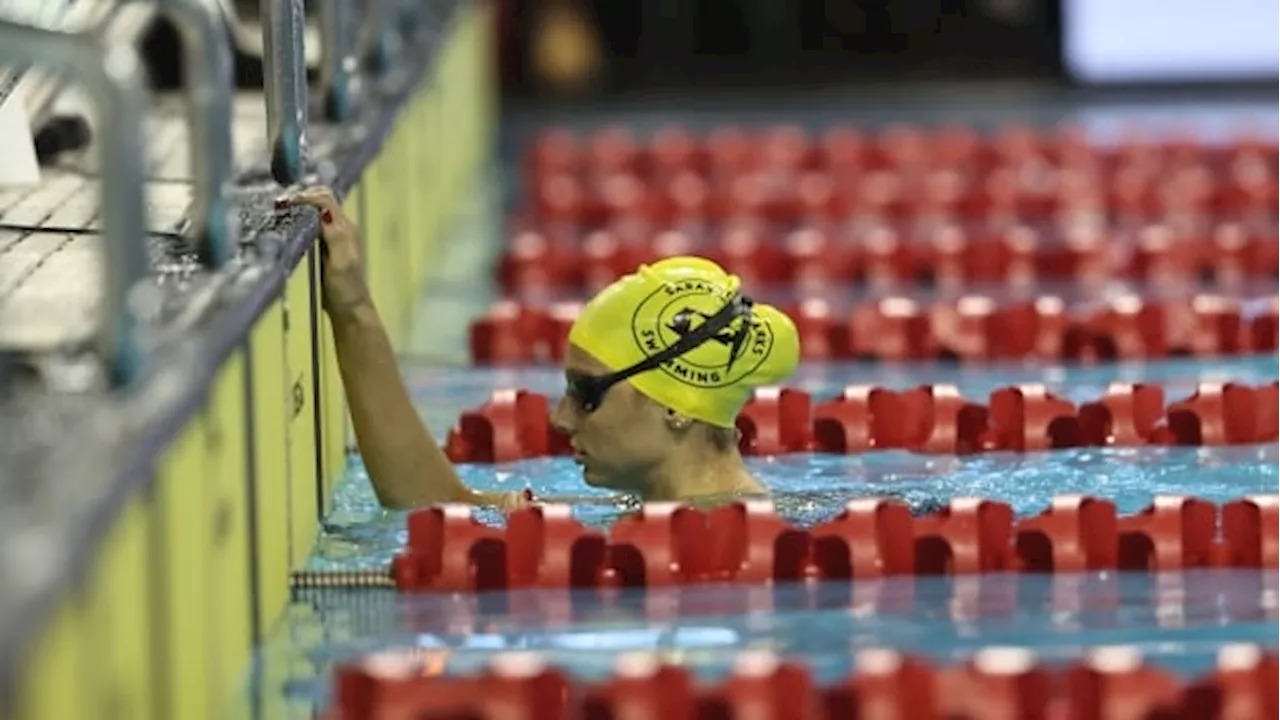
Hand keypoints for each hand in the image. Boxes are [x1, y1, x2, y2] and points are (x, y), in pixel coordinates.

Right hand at [277, 186, 369, 316]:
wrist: (349, 311)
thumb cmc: (345, 289)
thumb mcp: (341, 262)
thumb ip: (334, 236)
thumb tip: (322, 210)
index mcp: (345, 228)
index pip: (325, 199)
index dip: (305, 197)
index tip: (282, 203)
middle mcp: (341, 227)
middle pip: (320, 201)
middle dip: (299, 199)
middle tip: (276, 206)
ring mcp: (333, 237)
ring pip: (315, 212)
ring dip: (297, 208)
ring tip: (276, 213)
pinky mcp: (324, 247)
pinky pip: (311, 225)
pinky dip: (297, 221)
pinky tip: (284, 227)